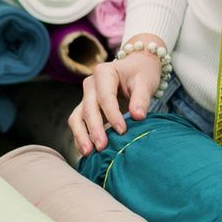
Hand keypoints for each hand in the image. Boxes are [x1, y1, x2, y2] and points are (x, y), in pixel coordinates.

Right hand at [69, 39, 163, 156]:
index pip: (105, 97)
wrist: (136, 69)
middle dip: (94, 129)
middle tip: (102, 146)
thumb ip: (141, 99)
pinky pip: (78, 124)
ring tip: (88, 152)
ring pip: (77, 117)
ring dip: (81, 136)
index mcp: (104, 73)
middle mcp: (90, 84)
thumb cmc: (141, 74)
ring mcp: (85, 97)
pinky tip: (87, 151)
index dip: (112, 115)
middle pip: (88, 108)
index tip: (122, 131)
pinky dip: (81, 137)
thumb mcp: (145, 82)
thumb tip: (138, 116)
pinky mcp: (85, 109)